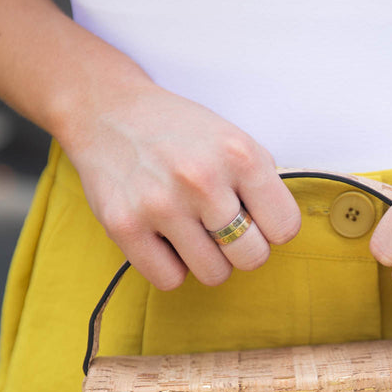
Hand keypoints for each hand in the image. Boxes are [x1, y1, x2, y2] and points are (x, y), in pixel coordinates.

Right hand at [59, 78, 301, 289]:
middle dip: (242, 249)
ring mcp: (161, 205)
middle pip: (253, 258)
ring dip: (207, 261)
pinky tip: (164, 239)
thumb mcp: (232, 138)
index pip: (285, 227)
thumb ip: (260, 181)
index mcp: (239, 155)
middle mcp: (202, 180)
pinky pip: (169, 280)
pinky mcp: (124, 226)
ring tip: (192, 232)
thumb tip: (278, 230)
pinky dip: (170, 267)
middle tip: (222, 229)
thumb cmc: (178, 132)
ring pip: (214, 275)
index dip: (271, 227)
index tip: (253, 217)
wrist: (106, 111)